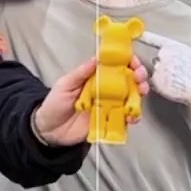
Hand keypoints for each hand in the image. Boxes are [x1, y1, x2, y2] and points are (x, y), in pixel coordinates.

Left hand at [34, 55, 149, 145]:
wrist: (49, 131)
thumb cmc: (55, 105)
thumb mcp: (65, 84)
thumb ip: (81, 72)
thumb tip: (96, 58)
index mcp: (95, 77)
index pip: (116, 65)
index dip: (127, 61)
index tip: (132, 61)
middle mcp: (106, 90)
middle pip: (128, 80)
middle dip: (139, 76)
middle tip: (140, 76)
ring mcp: (110, 105)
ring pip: (131, 97)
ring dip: (140, 94)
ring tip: (141, 92)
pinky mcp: (111, 121)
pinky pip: (126, 118)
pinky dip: (133, 116)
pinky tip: (133, 115)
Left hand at [139, 32, 190, 107]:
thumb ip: (180, 51)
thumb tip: (174, 52)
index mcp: (174, 47)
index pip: (157, 40)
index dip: (147, 37)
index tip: (139, 34)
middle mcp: (164, 55)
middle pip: (158, 59)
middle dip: (164, 65)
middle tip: (177, 72)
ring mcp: (159, 67)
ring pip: (156, 70)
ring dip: (163, 75)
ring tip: (176, 80)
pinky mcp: (156, 80)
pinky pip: (155, 81)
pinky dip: (161, 85)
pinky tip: (172, 86)